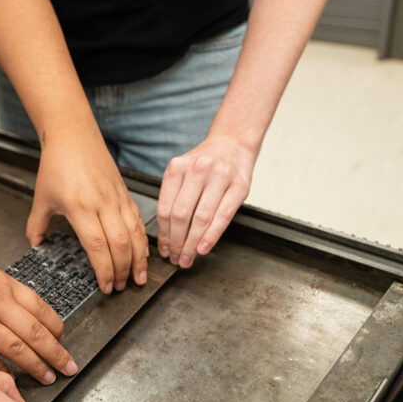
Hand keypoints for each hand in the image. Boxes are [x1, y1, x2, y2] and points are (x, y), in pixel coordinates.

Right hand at [0, 230, 75, 383]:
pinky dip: (1, 372)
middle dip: (56, 354)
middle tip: (68, 367)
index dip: (57, 329)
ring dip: (36, 366)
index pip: (42, 309)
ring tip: (48, 378)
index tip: (63, 341)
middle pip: (37, 333)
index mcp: (3, 282)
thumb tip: (16, 311)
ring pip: (16, 349)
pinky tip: (10, 381)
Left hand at [28, 141, 147, 292]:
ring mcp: (117, 198)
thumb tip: (34, 245)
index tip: (105, 286)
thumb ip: (36, 225)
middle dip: (123, 270)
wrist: (74, 136)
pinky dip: (142, 241)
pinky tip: (142, 254)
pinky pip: (139, 221)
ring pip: (135, 234)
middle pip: (120, 244)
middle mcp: (102, 203)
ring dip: (139, 259)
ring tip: (139, 278)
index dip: (104, 270)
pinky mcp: (125, 194)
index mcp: (80, 207)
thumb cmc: (56, 164)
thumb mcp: (41, 198)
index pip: (97, 246)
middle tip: (121, 288)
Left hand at [157, 136, 257, 266]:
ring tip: (188, 257)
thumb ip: (173, 197)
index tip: (164, 249)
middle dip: (177, 242)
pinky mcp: (239, 186)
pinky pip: (223, 216)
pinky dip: (211, 236)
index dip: (163, 234)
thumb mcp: (181, 172)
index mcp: (177, 167)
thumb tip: (165, 236)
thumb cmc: (204, 163)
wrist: (232, 143)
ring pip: (201, 218)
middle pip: (181, 215)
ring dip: (192, 243)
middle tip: (176, 258)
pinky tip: (203, 248)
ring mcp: (220, 176)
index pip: (165, 208)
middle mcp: (197, 169)